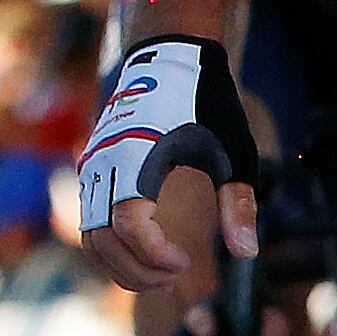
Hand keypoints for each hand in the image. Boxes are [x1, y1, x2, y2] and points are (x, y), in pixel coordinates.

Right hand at [76, 35, 260, 294]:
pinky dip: (111, 247)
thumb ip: (238, 203)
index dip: (155, 256)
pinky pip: (89, 220)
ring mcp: (93, 165)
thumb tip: (246, 253)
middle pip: (103, 239)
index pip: (130, 226)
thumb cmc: (207, 101)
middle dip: (138, 271)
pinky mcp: (92, 168)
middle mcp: (106, 162)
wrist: (169, 56)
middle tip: (175, 279)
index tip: (186, 264)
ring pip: (90, 235)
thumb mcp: (234, 151)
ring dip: (120, 264)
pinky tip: (146, 253)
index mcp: (139, 156)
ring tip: (161, 274)